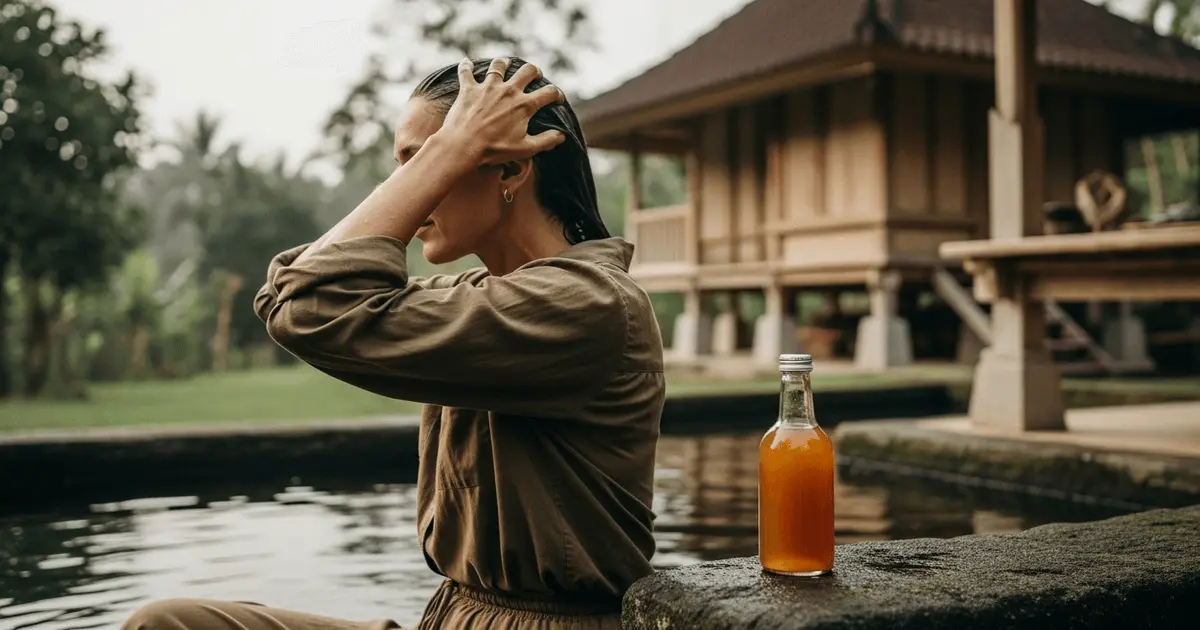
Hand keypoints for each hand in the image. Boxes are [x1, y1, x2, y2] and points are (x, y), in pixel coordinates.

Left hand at [439, 57, 566, 165]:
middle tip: (536, 75)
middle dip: (535, 71)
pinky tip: (467, 62)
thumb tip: (562, 135)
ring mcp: (487, 87)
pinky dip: (466, 65)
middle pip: (527, 71)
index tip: (557, 98)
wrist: (463, 146)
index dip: (556, 94)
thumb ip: (546, 141)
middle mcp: (508, 91)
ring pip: (499, 65)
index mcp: (524, 105)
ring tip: (507, 63)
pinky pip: (466, 71)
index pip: (548, 92)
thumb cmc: (495, 150)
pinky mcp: (468, 89)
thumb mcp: (525, 149)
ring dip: (505, 63)